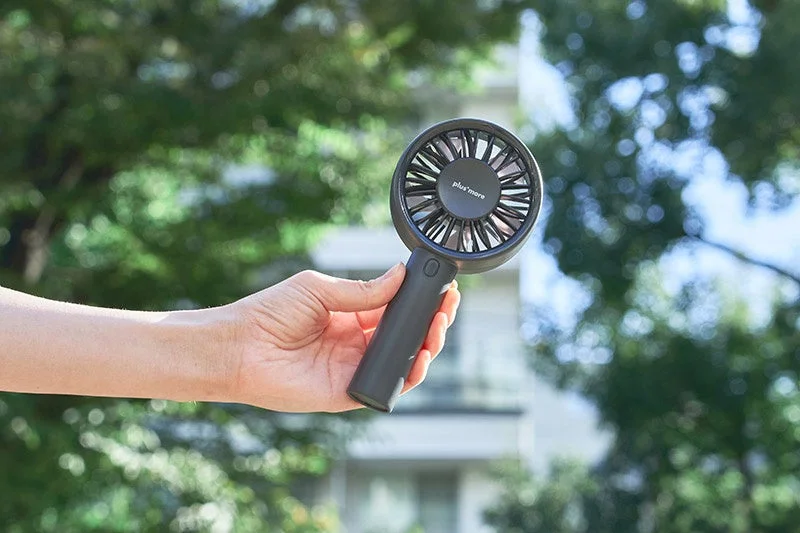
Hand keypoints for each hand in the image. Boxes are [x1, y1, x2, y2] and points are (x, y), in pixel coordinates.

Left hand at [228, 264, 459, 411]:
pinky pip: (388, 387)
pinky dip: (410, 375)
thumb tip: (400, 275)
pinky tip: (421, 357)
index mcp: (351, 315)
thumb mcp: (319, 290)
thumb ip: (362, 290)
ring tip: (438, 327)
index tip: (441, 287)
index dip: (420, 300)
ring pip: (404, 360)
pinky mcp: (350, 392)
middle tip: (448, 306)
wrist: (240, 347)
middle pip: (407, 334)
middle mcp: (357, 342)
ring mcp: (356, 367)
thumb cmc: (269, 313)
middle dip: (432, 320)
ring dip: (428, 345)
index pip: (396, 308)